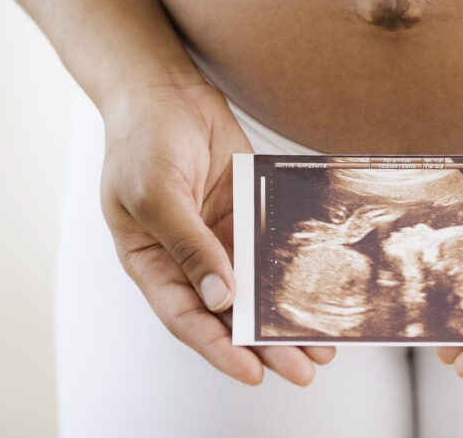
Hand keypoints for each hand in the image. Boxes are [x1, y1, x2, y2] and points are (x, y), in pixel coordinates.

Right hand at [99, 77, 335, 385]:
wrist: (165, 90)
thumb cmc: (142, 141)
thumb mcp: (156, 196)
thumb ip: (189, 247)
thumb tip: (222, 297)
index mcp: (152, 263)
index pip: (187, 317)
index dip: (218, 348)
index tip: (252, 372)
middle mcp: (188, 257)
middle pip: (228, 310)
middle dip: (264, 342)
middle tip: (302, 368)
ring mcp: (219, 234)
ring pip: (256, 285)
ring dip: (283, 312)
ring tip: (320, 342)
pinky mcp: (245, 211)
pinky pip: (271, 246)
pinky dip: (291, 268)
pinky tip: (317, 286)